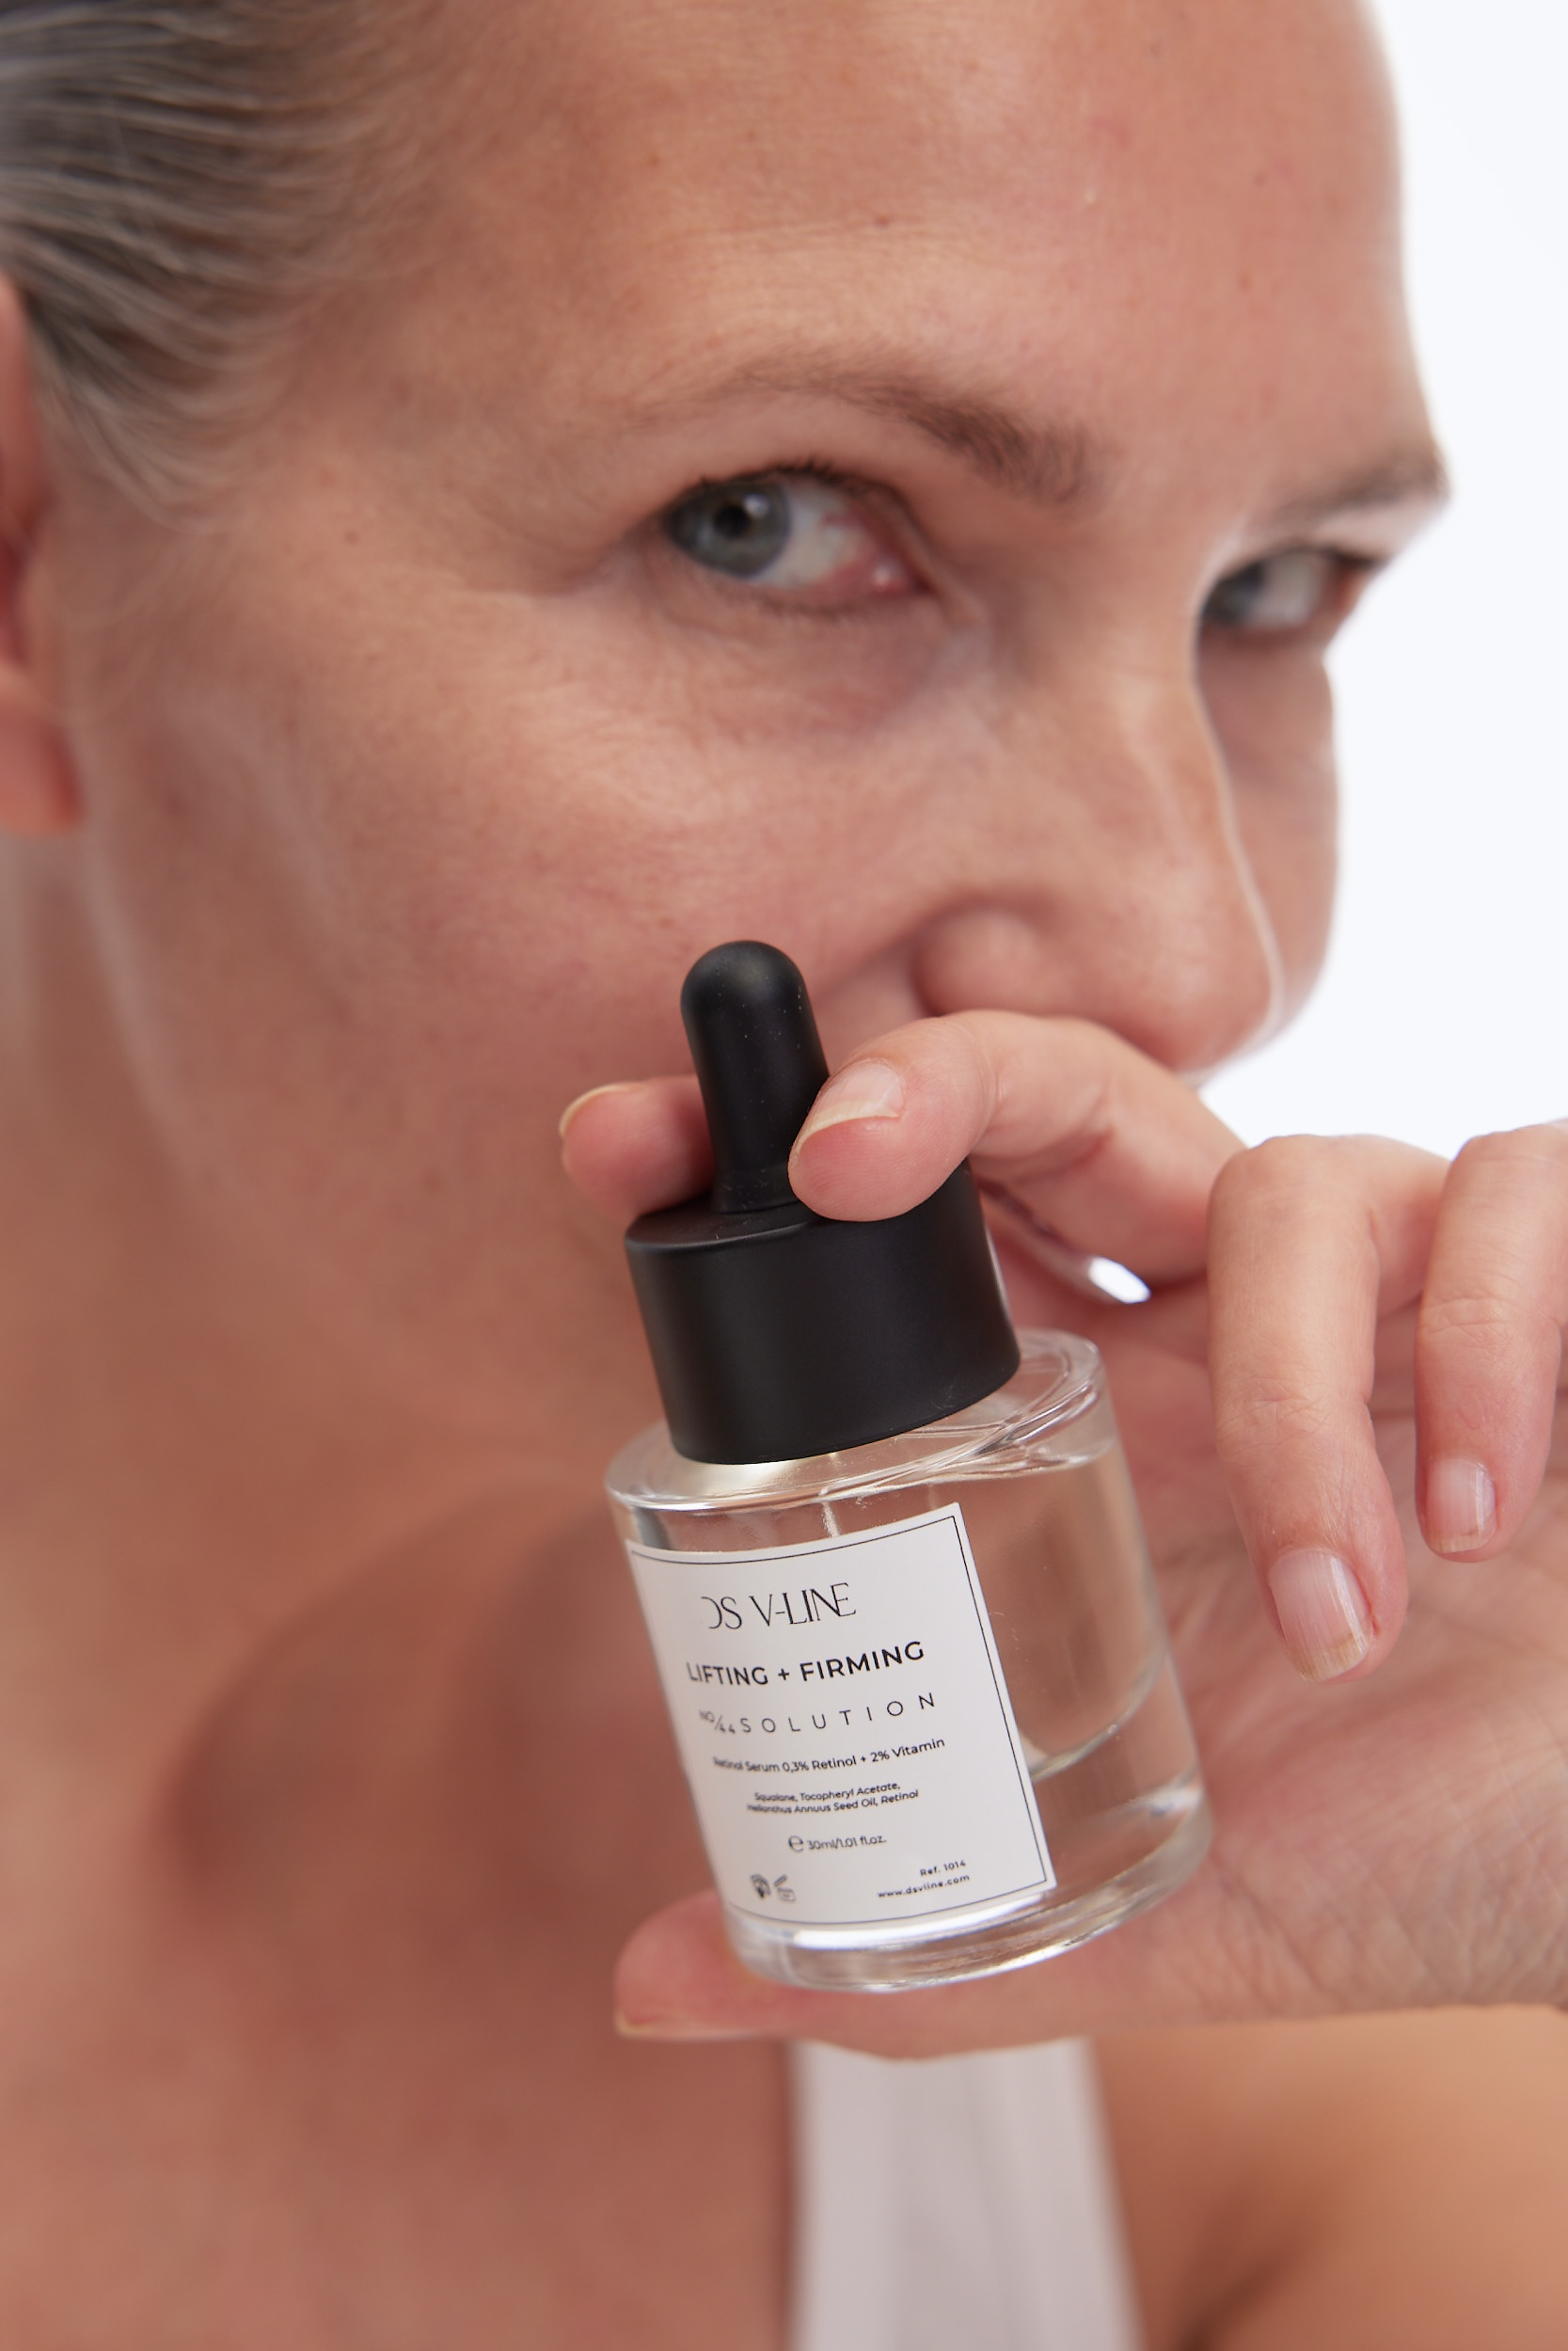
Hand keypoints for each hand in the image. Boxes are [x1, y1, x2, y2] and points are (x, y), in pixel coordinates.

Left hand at [563, 1016, 1567, 2051]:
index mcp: (1111, 1435)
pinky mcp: (1560, 1272)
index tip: (615, 1148)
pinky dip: (1483, 1347)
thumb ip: (932, 1940)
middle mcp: (1230, 1327)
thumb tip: (648, 1986)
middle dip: (936, 1083)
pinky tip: (1484, 1519)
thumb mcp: (1155, 1904)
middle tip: (832, 1154)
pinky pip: (1499, 1194)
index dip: (779, 1175)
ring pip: (1284, 1174)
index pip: (929, 1244)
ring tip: (1345, 1617)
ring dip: (1289, 1407)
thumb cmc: (1425, 1855)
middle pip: (1065, 1099)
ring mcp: (1397, 1284)